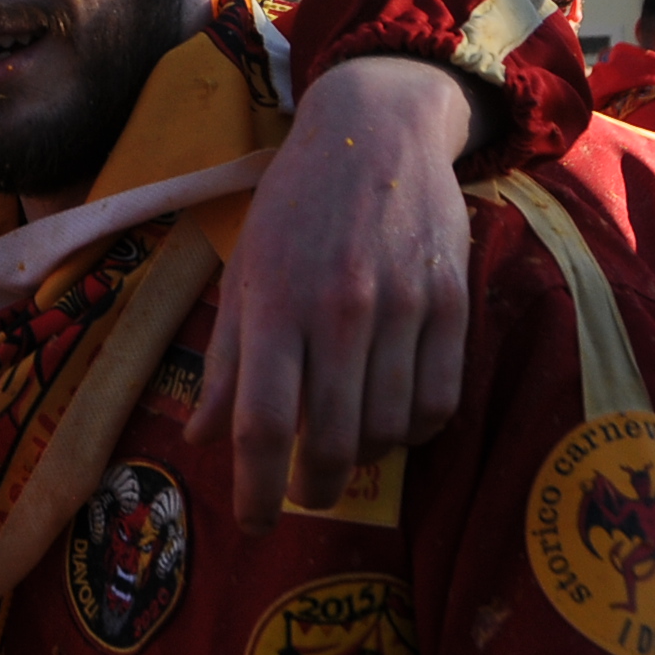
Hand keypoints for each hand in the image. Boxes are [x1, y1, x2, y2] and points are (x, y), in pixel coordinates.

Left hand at [189, 56, 477, 527]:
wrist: (376, 131)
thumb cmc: (294, 208)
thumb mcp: (244, 273)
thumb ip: (226, 361)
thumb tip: (201, 440)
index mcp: (274, 303)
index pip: (263, 423)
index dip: (256, 491)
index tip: (254, 523)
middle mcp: (339, 308)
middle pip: (334, 442)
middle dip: (315, 487)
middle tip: (305, 491)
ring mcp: (404, 306)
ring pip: (390, 430)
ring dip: (365, 457)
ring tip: (346, 441)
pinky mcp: (453, 301)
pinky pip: (440, 402)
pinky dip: (415, 428)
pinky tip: (392, 413)